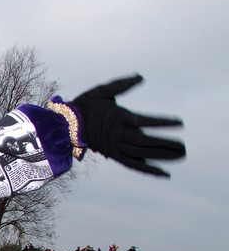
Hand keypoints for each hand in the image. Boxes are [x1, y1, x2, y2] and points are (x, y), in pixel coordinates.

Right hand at [68, 74, 184, 176]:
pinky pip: (133, 164)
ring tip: (180, 156)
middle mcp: (118, 134)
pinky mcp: (114, 155)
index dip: (162, 123)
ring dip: (162, 156)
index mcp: (118, 118)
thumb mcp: (103, 91)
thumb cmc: (86, 105)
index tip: (180, 123)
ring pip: (142, 154)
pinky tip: (163, 173)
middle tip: (184, 147)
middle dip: (166, 145)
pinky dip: (148, 169)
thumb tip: (140, 77)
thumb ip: (122, 84)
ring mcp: (116, 147)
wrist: (66, 124)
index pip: (144, 122)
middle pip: (146, 142)